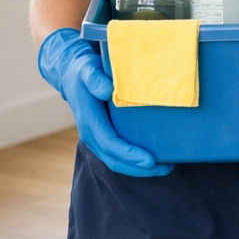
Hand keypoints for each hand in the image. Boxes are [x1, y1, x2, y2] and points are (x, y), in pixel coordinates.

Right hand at [38, 28, 171, 176]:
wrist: (71, 74)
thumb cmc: (83, 71)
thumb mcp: (88, 69)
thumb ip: (96, 79)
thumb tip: (107, 90)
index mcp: (89, 121)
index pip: (110, 144)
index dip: (129, 154)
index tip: (150, 160)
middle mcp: (91, 134)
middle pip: (114, 159)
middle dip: (139, 168)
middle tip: (167, 168)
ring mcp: (96, 137)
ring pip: (115, 161)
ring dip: (139, 168)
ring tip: (165, 167)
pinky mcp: (102, 136)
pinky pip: (117, 154)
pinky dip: (134, 161)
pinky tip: (154, 158)